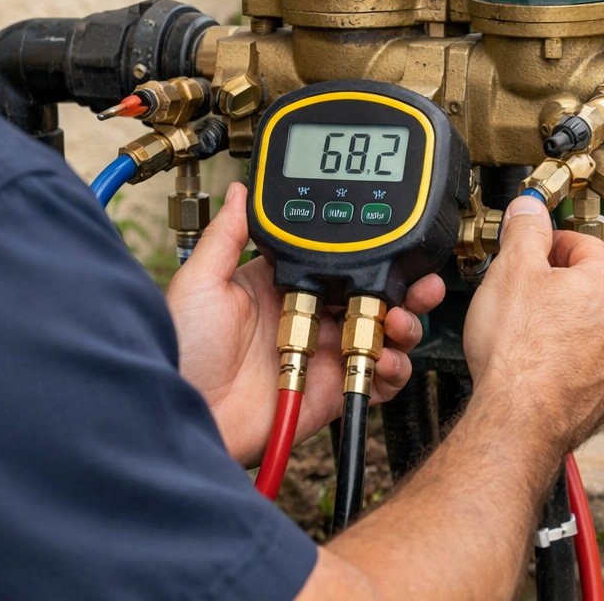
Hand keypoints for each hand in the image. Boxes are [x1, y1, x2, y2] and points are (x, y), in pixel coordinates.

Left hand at [166, 182, 445, 466]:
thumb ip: (227, 235)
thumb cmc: (183, 349)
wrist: (188, 414)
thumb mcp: (200, 281)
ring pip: (382, 331)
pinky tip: (387, 358)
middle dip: (402, 286)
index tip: (388, 240)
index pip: (335, 260)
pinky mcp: (333, 390)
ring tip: (401, 320)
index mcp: (282, 285)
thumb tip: (242, 190)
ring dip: (404, 323)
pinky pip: (378, 378)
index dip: (366, 251)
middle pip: (370, 293)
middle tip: (420, 282)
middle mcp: (308, 315)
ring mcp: (323, 352)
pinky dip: (393, 369)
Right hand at [463, 194, 603, 451]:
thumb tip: (529, 207)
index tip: (525, 248)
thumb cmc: (517, 349)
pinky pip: (583, 361)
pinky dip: (561, 356)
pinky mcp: (603, 396)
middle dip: (552, 281)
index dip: (547, 241)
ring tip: (520, 328)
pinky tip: (530, 360)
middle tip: (517, 288)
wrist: (517, 420)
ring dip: (558, 320)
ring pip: (586, 325)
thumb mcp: (512, 268)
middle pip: (587, 284)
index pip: (582, 242)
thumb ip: (525, 228)